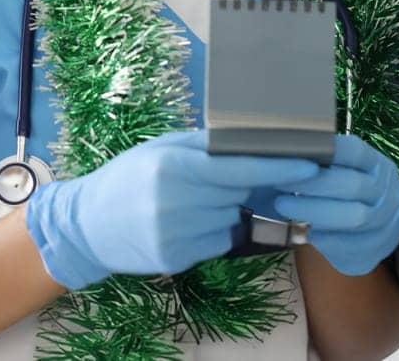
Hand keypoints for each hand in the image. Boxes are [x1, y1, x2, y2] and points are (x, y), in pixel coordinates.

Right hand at [24, 129, 321, 289]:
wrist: (88, 225)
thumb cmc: (128, 177)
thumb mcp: (161, 148)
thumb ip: (205, 145)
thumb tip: (253, 138)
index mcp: (174, 167)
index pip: (239, 168)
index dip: (279, 168)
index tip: (310, 166)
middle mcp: (175, 202)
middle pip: (239, 192)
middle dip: (242, 184)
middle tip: (224, 177)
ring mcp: (175, 235)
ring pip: (231, 218)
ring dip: (225, 207)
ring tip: (193, 200)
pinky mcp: (176, 259)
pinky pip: (217, 241)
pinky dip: (213, 230)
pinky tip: (187, 220)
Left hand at [271, 134, 398, 275]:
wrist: (377, 233)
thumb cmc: (352, 195)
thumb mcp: (348, 172)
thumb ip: (327, 164)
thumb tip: (289, 153)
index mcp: (378, 165)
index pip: (355, 151)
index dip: (325, 151)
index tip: (295, 154)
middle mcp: (387, 190)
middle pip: (352, 185)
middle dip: (313, 184)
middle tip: (280, 182)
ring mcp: (386, 220)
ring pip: (352, 216)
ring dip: (314, 211)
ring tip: (284, 206)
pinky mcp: (377, 247)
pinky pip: (348, 244)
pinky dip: (323, 238)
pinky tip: (304, 232)